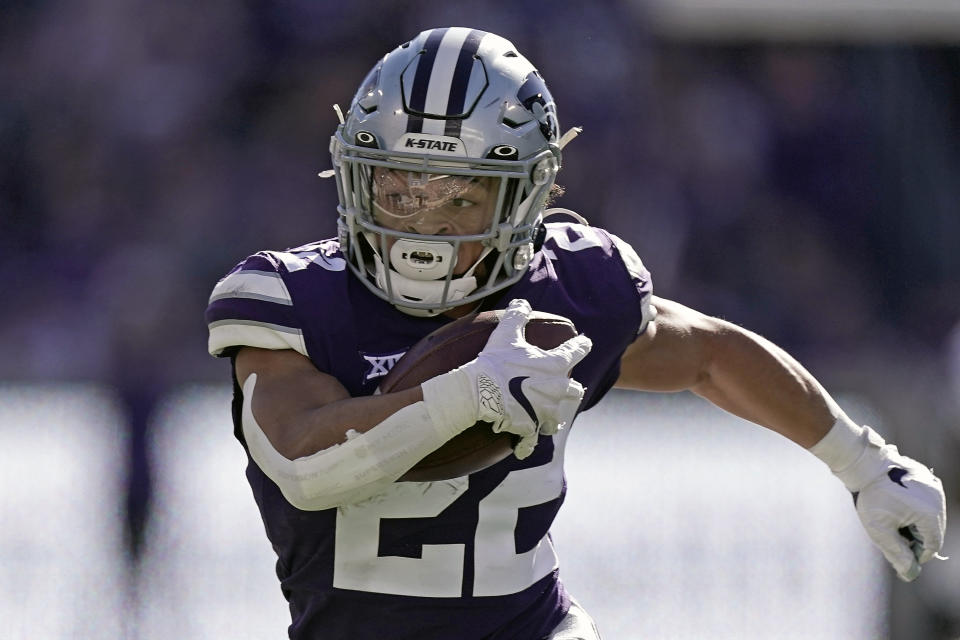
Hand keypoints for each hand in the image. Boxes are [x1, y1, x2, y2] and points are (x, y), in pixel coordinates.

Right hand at [421, 299, 591, 458]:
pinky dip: (527, 445)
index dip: (581, 345)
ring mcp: (543, 411)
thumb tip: (522, 302)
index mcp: (553, 366)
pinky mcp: (529, 429)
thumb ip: (517, 316)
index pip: (575, 352)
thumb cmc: (494, 362)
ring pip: (556, 420)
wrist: (479, 392)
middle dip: (571, 390)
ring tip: (549, 420)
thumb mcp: (505, 334)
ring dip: (552, 419)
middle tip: (568, 389)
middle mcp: (555, 390)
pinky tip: (523, 448)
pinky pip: (531, 442)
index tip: (585, 342)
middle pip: (574, 391)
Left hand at [851, 450, 946, 580]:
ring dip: (916, 524)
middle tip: (894, 537)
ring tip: (893, 519)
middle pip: (933, 531)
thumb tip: (909, 573)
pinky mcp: (928, 478)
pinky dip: (915, 509)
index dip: (918, 554)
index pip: (932, 545)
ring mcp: (934, 487)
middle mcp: (938, 499)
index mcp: (929, 513)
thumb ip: (896, 553)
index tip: (901, 554)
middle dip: (916, 539)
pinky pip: (927, 501)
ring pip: (930, 516)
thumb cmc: (870, 496)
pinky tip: (897, 506)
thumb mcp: (879, 529)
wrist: (864, 463)